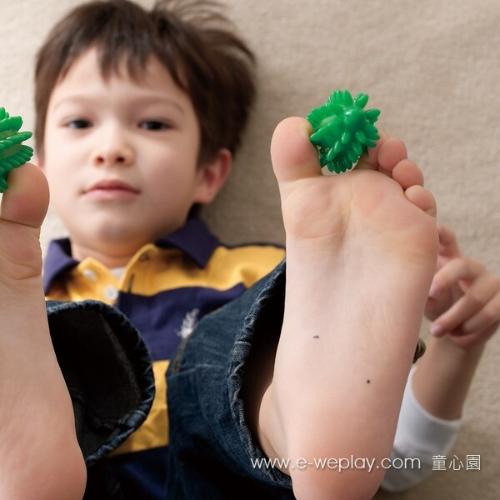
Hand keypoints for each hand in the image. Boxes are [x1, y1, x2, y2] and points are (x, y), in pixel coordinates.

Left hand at [425, 224, 499, 348]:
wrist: (455, 333)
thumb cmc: (435, 308)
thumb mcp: (423, 298)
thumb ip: (422, 288)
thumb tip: (425, 290)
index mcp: (448, 260)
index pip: (446, 240)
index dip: (441, 232)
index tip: (432, 226)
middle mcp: (471, 267)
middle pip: (461, 265)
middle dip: (445, 279)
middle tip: (430, 294)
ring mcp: (490, 282)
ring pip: (474, 297)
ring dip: (453, 317)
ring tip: (435, 331)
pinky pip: (489, 314)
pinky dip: (470, 327)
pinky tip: (457, 335)